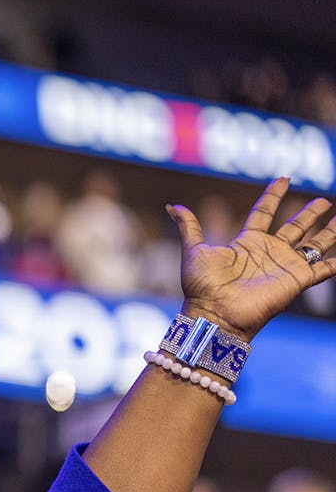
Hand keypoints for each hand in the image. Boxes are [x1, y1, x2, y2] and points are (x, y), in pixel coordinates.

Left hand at [171, 177, 335, 341]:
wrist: (215, 313)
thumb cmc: (201, 285)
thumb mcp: (194, 250)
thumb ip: (188, 227)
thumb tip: (171, 206)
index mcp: (247, 242)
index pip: (264, 212)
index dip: (274, 195)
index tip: (284, 178)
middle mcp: (269, 251)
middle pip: (295, 226)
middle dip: (309, 213)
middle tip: (324, 200)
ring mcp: (285, 265)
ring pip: (314, 244)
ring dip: (329, 232)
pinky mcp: (297, 280)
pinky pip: (323, 269)